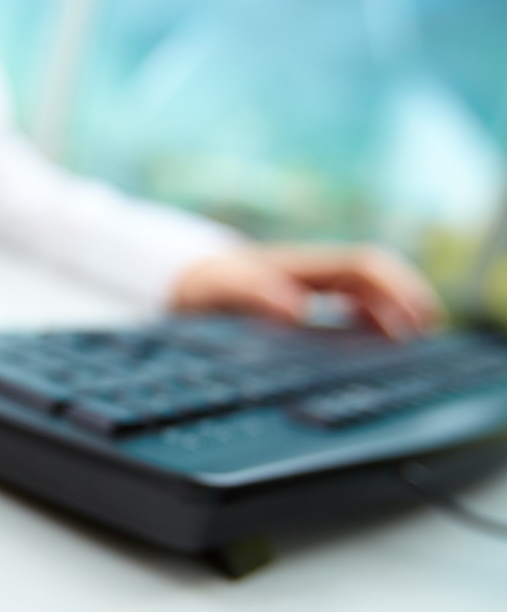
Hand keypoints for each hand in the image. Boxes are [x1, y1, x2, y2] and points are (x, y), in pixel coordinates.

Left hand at [171, 244, 442, 336]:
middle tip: (426, 334)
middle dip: (405, 300)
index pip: (363, 268)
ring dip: (392, 312)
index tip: (413, 318)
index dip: (395, 289)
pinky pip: (349, 306)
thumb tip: (298, 310)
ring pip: (366, 293)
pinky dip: (370, 322)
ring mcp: (311, 286)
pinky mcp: (304, 302)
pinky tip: (376, 344)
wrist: (186, 282)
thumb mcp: (223, 289)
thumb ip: (256, 295)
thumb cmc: (206, 285)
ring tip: (412, 342)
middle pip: (375, 278)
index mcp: (302, 266)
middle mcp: (313, 273)